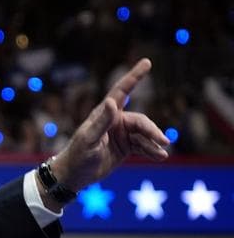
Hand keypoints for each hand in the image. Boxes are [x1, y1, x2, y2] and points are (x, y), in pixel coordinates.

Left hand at [49, 58, 170, 192]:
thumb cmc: (77, 155)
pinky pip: (143, 146)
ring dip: (154, 143)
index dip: (134, 76)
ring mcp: (121, 134)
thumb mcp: (88, 139)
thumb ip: (101, 122)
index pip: (122, 91)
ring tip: (162, 154)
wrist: (74, 175)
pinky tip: (160, 156)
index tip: (147, 62)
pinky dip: (152, 150)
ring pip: (145, 135)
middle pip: (141, 121)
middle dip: (152, 131)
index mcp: (104, 114)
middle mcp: (115, 121)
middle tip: (163, 141)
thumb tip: (112, 102)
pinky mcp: (125, 147)